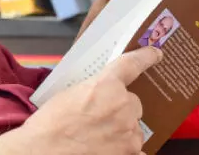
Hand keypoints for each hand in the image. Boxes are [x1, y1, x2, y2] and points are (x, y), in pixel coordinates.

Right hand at [22, 47, 161, 154]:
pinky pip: (136, 150)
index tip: (155, 53)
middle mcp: (123, 106)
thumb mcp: (70, 94)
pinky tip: (110, 149)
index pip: (132, 64)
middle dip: (121, 109)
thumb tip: (102, 96)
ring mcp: (129, 132)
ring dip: (123, 130)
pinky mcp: (129, 153)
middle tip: (100, 118)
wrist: (44, 150)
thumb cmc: (50, 124)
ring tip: (99, 138)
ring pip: (134, 127)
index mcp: (107, 85)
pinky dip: (126, 150)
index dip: (146, 57)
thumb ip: (94, 90)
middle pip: (133, 103)